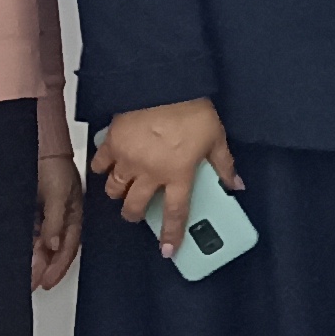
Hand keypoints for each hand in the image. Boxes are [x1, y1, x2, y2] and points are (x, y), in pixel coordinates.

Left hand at [32, 135, 83, 294]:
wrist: (37, 144)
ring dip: (33, 260)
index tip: (47, 283)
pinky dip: (24, 246)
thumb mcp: (58, 193)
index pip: (68, 248)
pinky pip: (28, 234)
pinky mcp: (29, 210)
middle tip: (32, 285)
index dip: (58, 268)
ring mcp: (44, 215)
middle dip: (44, 269)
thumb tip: (53, 245)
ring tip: (23, 275)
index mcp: (73, 216)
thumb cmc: (54, 163)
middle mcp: (59, 218)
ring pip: (40, 244)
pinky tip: (16, 255)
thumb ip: (56, 221)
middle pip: (54, 250)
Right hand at [95, 98, 234, 228]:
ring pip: (113, 189)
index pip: (176, 213)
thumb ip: (224, 165)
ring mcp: (128, 160)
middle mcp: (150, 173)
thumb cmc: (193, 111)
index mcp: (178, 174)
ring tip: (122, 190)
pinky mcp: (112, 144)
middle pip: (134, 206)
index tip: (168, 250)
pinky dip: (101, 167)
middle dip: (133, 214)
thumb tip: (235, 184)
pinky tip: (106, 166)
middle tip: (135, 212)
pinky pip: (99, 163)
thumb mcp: (216, 139)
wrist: (165, 85)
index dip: (172, 234)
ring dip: (117, 193)